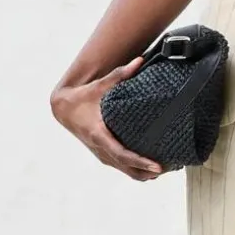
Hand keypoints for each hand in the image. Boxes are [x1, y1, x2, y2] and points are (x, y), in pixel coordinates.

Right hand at [50, 59, 163, 180]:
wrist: (63, 110)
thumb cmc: (81, 98)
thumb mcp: (98, 86)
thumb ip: (119, 74)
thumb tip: (139, 61)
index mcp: (99, 134)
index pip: (123, 154)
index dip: (140, 161)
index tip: (157, 166)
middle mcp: (101, 149)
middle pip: (128, 169)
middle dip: (148, 171)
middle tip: (171, 168)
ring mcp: (102, 155)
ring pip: (126, 172)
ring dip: (144, 174)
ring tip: (166, 169)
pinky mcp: (104, 155)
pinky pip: (123, 167)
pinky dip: (137, 170)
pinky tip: (152, 168)